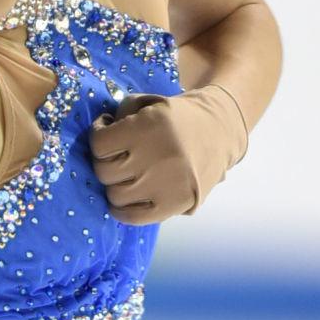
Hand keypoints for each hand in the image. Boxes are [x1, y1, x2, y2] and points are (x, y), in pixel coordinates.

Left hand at [88, 85, 248, 225]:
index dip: (98, 136)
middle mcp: (157, 157)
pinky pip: (133, 217)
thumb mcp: (150, 102)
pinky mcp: (174, 205)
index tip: (105, 130)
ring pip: (115, 195)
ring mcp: (166, 185)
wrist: (221, 131)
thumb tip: (101, 131)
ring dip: (115, 184)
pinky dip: (122, 210)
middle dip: (105, 161)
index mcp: (150, 127)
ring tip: (126, 174)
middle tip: (116, 155)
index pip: (100, 144)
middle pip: (104, 172)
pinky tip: (125, 198)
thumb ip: (120, 113)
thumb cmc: (178, 117)